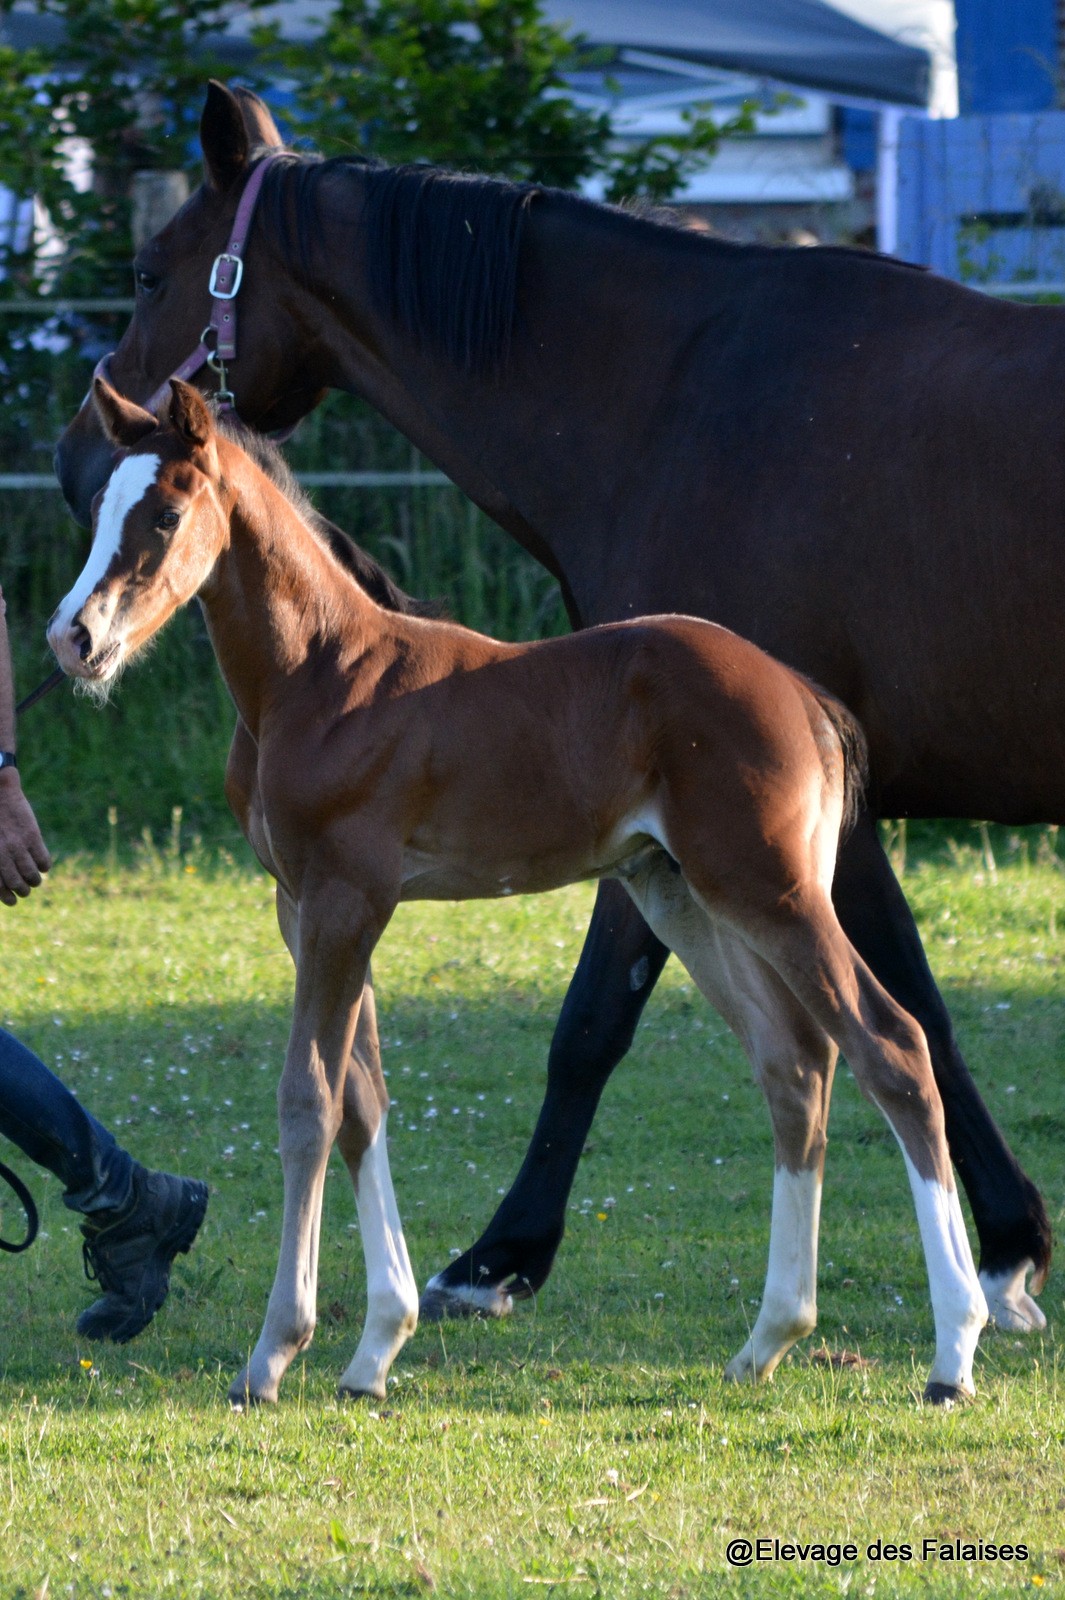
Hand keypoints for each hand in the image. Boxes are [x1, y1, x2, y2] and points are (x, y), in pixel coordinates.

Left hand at [0, 774, 50, 904]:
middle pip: (17, 884)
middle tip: (25, 890)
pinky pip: (44, 860)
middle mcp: (2, 854)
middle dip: (23, 891)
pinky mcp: (32, 837)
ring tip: (35, 881)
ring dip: (34, 881)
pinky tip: (43, 864)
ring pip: (32, 875)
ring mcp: (18, 846)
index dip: (6, 897)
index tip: (12, 901)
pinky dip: (45, 866)